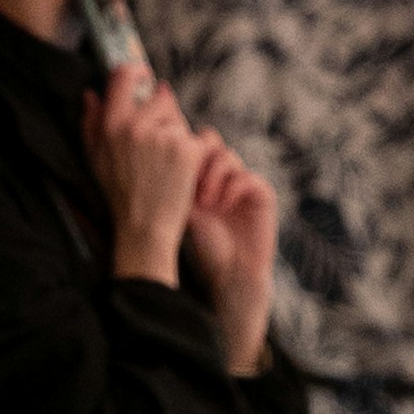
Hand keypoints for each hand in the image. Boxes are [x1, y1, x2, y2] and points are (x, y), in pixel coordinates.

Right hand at [86, 59, 208, 288]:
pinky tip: (179, 172)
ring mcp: (164, 137)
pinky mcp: (187, 149)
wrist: (144, 226)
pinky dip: (191, 153)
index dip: (136, 72)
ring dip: (177, 135)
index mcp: (112, 124)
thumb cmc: (120, 193)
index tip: (144, 75)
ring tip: (165, 164)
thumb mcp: (96, 158)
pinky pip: (194, 138)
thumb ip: (91, 123)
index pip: (124, 76)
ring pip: (179, 120)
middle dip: (164, 115)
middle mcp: (137, 126)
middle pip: (161, 98)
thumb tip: (91, 94)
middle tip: (157, 144)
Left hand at [184, 137, 279, 379]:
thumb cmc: (203, 245)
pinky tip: (220, 206)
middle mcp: (223, 173)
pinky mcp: (262, 193)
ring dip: (212, 175)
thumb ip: (176, 184)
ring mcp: (243, 180)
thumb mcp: (184, 211)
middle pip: (210, 142)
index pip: (193, 144)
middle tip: (187, 181)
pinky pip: (247, 177)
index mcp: (203, 173)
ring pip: (227, 156)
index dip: (182, 153)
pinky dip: (231, 188)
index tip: (169, 174)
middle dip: (196, 158)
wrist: (231, 271)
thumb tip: (151, 162)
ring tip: (203, 200)